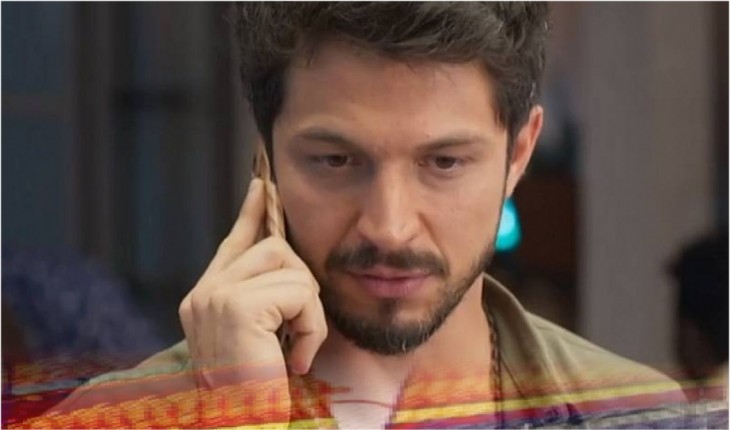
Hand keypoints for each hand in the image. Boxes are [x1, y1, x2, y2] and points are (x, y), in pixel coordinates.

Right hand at [178, 178, 327, 389]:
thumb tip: (292, 267)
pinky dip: (311, 326)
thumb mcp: (257, 340)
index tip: (262, 184)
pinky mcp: (238, 306)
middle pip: (272, 247)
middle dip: (301, 284)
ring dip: (308, 309)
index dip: (252, 213)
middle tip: (299, 329)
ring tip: (296, 348)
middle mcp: (203, 293)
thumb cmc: (255, 393)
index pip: (233, 242)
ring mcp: (215, 297)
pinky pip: (300, 292)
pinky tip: (296, 358)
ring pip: (289, 264)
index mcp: (204, 298)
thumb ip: (263, 301)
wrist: (239, 424)